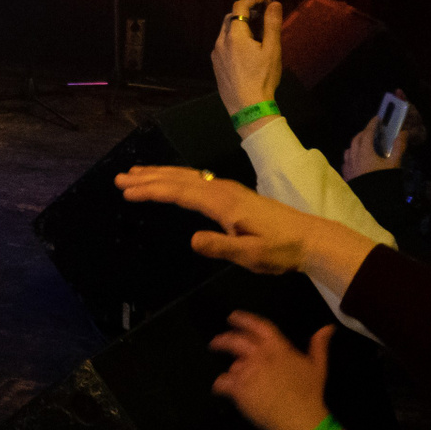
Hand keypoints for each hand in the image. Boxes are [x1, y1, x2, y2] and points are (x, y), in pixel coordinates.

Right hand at [115, 166, 314, 273]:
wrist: (309, 238)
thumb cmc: (280, 250)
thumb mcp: (250, 255)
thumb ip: (220, 247)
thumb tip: (192, 240)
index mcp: (223, 204)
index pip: (180, 193)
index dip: (152, 191)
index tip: (128, 191)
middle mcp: (222, 191)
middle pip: (179, 179)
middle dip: (149, 178)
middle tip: (121, 178)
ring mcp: (228, 190)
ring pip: (188, 177)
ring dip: (161, 174)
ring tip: (137, 174)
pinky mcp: (232, 194)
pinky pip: (197, 180)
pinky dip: (177, 178)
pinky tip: (171, 180)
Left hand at [209, 312, 334, 429]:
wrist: (302, 420)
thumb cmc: (310, 394)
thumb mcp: (318, 366)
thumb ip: (319, 345)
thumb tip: (327, 328)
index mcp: (278, 347)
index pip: (258, 326)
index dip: (243, 319)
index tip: (232, 317)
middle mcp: (260, 356)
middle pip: (235, 341)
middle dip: (223, 340)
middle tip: (215, 343)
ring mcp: (247, 372)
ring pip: (231, 366)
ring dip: (232, 372)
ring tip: (234, 379)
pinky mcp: (239, 389)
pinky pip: (222, 383)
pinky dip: (219, 386)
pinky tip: (220, 389)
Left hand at [212, 0, 282, 128]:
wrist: (248, 107)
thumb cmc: (262, 78)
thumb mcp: (272, 50)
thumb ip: (272, 24)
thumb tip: (274, 4)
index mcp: (234, 35)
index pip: (239, 7)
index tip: (265, 1)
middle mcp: (220, 42)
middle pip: (230, 18)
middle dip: (246, 13)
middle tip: (262, 17)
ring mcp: (216, 55)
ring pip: (226, 32)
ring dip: (240, 27)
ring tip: (257, 35)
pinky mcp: (216, 66)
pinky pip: (224, 46)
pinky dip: (234, 40)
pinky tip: (247, 52)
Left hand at [341, 102, 408, 180]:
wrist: (374, 204)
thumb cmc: (384, 181)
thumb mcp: (394, 164)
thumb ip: (398, 147)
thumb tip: (403, 133)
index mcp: (365, 152)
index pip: (367, 133)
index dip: (372, 124)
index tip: (376, 118)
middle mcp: (354, 157)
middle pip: (356, 140)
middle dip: (363, 133)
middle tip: (372, 131)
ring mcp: (348, 168)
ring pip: (349, 150)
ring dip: (356, 144)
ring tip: (363, 144)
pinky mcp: (347, 177)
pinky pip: (346, 162)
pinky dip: (351, 156)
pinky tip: (356, 160)